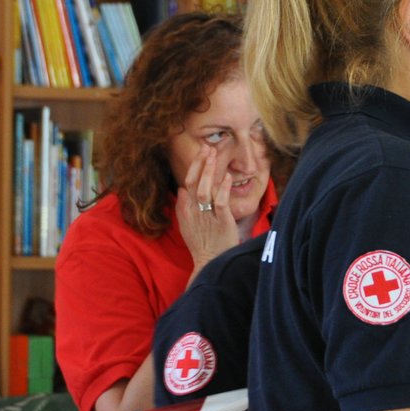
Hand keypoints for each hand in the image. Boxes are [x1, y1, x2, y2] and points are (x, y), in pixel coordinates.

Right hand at [175, 142, 238, 272]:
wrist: (210, 263)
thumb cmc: (201, 244)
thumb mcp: (186, 225)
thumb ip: (183, 206)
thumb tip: (182, 189)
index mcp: (185, 210)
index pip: (187, 182)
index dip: (194, 166)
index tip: (202, 152)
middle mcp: (193, 212)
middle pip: (193, 182)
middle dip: (200, 163)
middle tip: (207, 147)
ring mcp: (207, 217)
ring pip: (204, 190)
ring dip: (208, 171)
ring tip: (214, 155)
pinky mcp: (221, 222)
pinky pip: (220, 203)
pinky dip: (223, 189)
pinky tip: (227, 177)